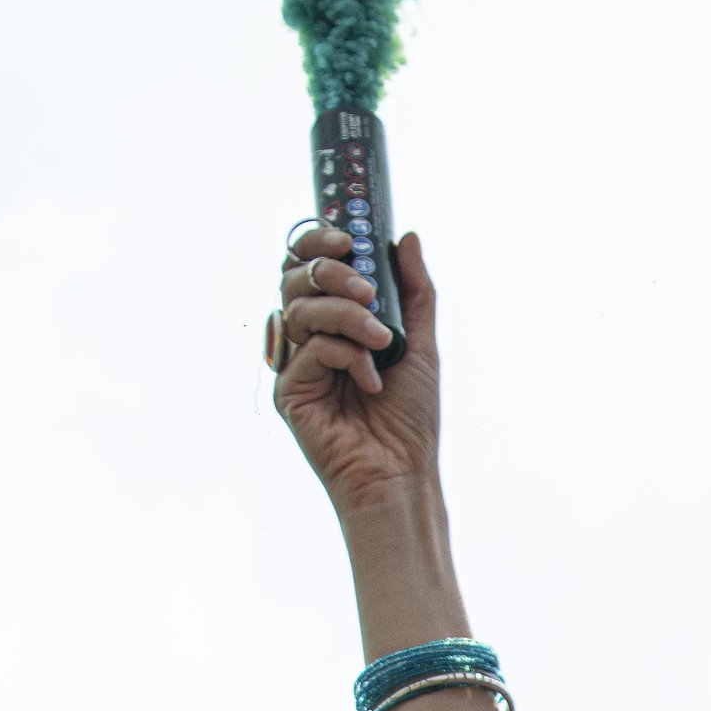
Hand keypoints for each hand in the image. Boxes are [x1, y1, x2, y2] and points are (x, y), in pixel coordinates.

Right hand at [269, 219, 442, 523]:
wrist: (402, 473)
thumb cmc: (410, 418)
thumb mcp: (421, 343)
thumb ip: (413, 290)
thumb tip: (406, 237)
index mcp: (332, 322)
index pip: (308, 266)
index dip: (318, 242)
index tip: (347, 236)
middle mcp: (307, 339)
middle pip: (294, 278)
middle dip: (332, 272)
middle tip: (367, 288)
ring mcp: (295, 364)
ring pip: (300, 308)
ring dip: (346, 314)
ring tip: (380, 340)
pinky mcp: (288, 391)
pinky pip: (308, 348)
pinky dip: (345, 354)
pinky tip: (369, 380)